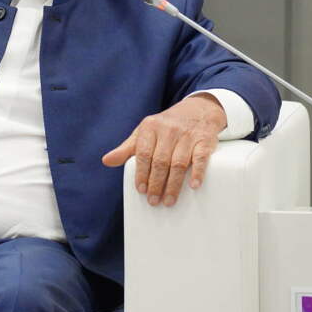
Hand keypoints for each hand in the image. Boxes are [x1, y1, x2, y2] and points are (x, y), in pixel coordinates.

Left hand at [101, 94, 225, 206]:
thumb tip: (106, 161)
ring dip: (173, 185)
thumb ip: (126, 149)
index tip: (141, 190)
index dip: (141, 173)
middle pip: (160, 161)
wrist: (197, 110)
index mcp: (150, 128)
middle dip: (156, 184)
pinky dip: (197, 172)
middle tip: (154, 201)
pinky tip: (193, 186)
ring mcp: (187, 135)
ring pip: (178, 163)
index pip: (143, 154)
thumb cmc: (165, 127)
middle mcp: (168, 130)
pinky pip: (200, 158)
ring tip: (168, 201)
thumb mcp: (143, 133)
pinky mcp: (204, 140)